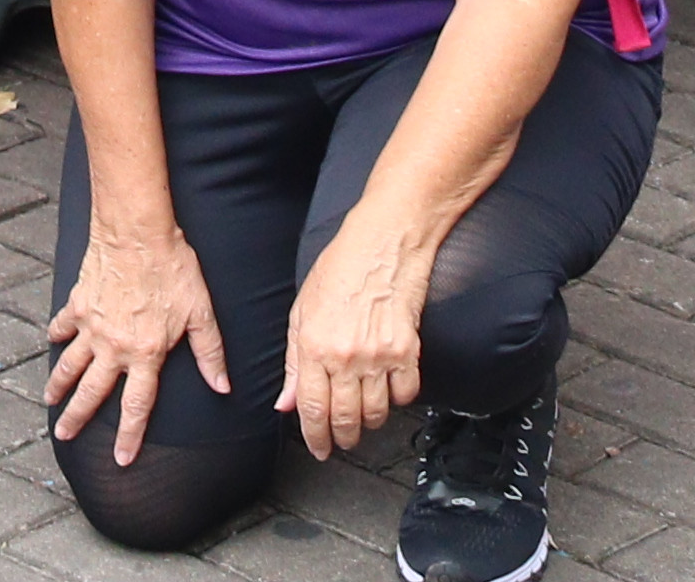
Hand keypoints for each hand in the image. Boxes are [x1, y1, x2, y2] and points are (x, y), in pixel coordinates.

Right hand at [40, 212, 230, 468]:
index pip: (136, 406)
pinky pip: (63, 325)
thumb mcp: (201, 313)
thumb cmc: (173, 268)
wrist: (137, 232)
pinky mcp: (78, 303)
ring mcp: (91, 326)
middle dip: (77, 419)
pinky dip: (56, 335)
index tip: (120, 459)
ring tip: (50, 403)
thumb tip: (222, 387)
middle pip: (92, 392)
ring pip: (70, 365)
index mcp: (146, 354)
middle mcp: (114, 347)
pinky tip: (52, 341)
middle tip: (64, 437)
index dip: (129, 436)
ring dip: (59, 386)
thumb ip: (210, 353)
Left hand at [281, 200, 438, 457]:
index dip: (315, 437)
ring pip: (376, 414)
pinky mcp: (408, 352)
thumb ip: (294, 363)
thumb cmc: (340, 270)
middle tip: (341, 441)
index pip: (312, 410)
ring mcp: (379, 357)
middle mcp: (346, 357)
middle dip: (342, 438)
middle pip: (345, 419)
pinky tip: (389, 391)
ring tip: (363, 417)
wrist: (383, 245)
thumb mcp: (302, 311)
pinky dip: (397, 400)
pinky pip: (405, 395)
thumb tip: (286, 403)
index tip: (319, 449)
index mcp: (314, 347)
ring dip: (369, 423)